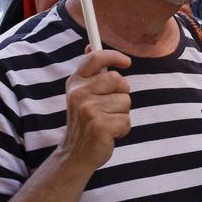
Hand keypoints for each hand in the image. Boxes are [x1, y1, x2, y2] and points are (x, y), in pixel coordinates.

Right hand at [58, 48, 133, 173]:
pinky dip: (123, 129)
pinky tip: (109, 134)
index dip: (114, 56)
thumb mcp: (81, 94)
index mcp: (75, 83)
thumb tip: (90, 46)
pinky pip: (126, 121)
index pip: (96, 57)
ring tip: (107, 122)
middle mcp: (79, 94)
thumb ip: (90, 74)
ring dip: (122, 114)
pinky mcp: (98, 127)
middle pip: (118, 80)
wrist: (74, 154)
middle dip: (122, 94)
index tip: (126, 62)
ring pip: (125, 101)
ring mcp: (88, 110)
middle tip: (110, 107)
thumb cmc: (85, 122)